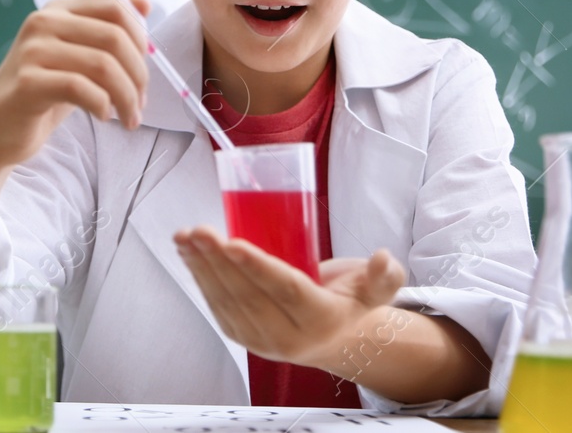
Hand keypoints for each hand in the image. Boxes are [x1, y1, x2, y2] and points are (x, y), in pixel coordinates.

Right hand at [0, 0, 149, 174]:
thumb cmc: (42, 95)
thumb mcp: (78, 58)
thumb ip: (107, 31)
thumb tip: (145, 3)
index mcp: (57, 10)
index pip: (114, 7)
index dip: (140, 40)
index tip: (143, 72)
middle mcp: (42, 22)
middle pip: (114, 37)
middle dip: (138, 75)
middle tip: (140, 104)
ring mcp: (32, 50)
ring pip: (103, 65)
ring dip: (126, 97)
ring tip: (129, 118)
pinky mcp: (28, 82)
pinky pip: (81, 89)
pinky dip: (103, 105)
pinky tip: (104, 116)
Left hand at [174, 224, 404, 370]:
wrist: (334, 337)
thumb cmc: (351, 300)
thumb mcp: (376, 289)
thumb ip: (385, 275)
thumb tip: (382, 257)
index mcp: (321, 320)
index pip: (285, 290)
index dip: (257, 266)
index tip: (232, 242)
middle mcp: (288, 338)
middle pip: (248, 295)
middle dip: (218, 261)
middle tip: (200, 231)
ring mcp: (260, 340)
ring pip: (227, 301)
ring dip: (201, 267)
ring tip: (186, 237)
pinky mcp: (241, 337)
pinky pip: (217, 306)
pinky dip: (199, 277)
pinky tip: (187, 252)